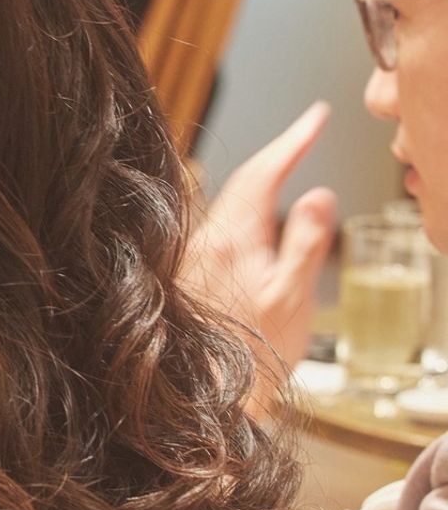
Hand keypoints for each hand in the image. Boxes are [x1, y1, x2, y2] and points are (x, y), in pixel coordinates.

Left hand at [183, 102, 337, 369]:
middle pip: (244, 181)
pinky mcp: (192, 271)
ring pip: (232, 202)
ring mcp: (194, 255)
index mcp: (231, 238)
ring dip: (262, 179)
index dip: (293, 139)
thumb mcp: (292, 296)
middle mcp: (205, 240)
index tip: (317, 116)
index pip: (264, 171)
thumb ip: (304, 241)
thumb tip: (318, 193)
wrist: (208, 394)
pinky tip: (262, 216)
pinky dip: (249, 207)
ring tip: (293, 159)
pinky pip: (224, 224)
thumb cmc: (255, 353)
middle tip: (310, 130)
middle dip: (279, 152)